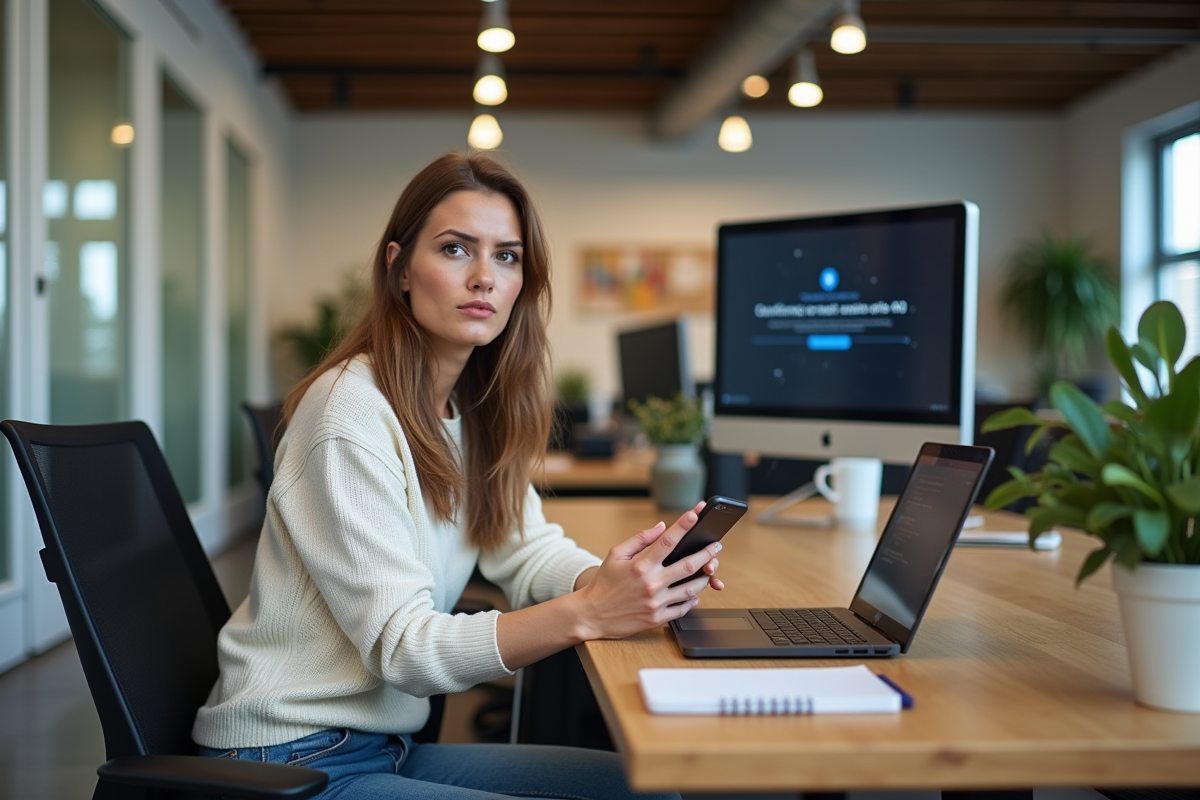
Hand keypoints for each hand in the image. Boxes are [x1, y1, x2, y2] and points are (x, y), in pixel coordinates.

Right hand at [574, 501, 724, 640]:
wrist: (592, 614)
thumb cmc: (604, 583)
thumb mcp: (616, 555)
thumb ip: (639, 540)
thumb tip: (661, 527)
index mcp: (640, 566)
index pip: (667, 541)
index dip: (683, 526)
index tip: (696, 515)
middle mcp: (650, 584)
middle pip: (687, 565)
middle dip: (705, 553)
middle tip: (716, 546)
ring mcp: (655, 603)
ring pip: (690, 589)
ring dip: (704, 578)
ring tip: (711, 570)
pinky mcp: (657, 618)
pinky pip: (682, 609)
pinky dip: (692, 600)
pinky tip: (695, 593)